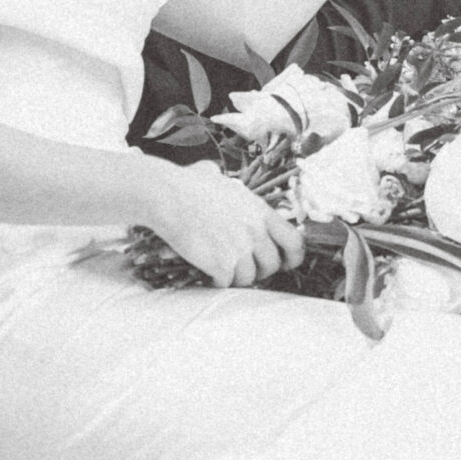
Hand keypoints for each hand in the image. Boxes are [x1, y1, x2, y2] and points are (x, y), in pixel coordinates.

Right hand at [145, 159, 304, 288]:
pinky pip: (226, 283)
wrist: (166, 195)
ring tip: (223, 268)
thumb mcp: (222, 181)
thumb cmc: (188, 184)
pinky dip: (217, 281)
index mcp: (260, 211)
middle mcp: (255, 231)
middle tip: (246, 267)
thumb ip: (233, 189)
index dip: (293, 257)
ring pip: (249, 278)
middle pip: (272, 265)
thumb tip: (218, 176)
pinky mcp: (220, 263)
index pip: (294, 241)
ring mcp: (239, 248)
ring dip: (237, 277)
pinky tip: (208, 271)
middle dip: (260, 270)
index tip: (286, 263)